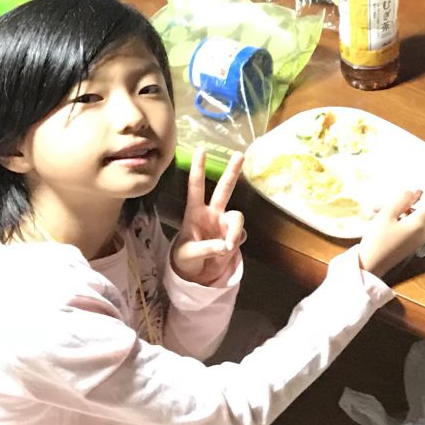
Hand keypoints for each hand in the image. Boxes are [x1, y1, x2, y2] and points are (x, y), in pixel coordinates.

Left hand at [171, 151, 247, 284]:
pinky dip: (235, 242)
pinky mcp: (233, 236)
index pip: (196, 187)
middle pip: (224, 189)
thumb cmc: (184, 258)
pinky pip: (240, 235)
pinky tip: (227, 252)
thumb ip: (206, 248)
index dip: (198, 168)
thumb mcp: (188, 254)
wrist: (195, 274)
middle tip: (240, 155)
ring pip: (237, 216)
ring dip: (234, 231)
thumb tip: (224, 245)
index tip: (201, 149)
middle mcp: (212, 213)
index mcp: (195, 212)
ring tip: (227, 247)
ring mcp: (224, 224)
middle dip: (232, 172)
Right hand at [358, 189, 424, 277]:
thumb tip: (414, 191)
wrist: (370, 266)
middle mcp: (423, 232)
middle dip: (401, 203)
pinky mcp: (410, 245)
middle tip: (380, 204)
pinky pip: (407, 227)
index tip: (402, 194)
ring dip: (395, 211)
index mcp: (421, 223)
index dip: (419, 194)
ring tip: (375, 211)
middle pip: (418, 209)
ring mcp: (417, 240)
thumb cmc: (378, 239)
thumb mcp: (387, 214)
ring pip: (411, 217)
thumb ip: (402, 199)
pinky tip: (380, 221)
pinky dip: (396, 221)